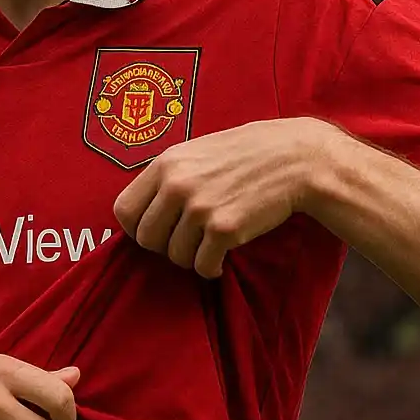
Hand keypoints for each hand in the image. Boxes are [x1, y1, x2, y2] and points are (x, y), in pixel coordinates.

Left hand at [113, 118, 332, 278]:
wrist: (295, 159)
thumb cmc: (247, 154)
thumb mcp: (198, 151)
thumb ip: (169, 176)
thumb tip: (145, 210)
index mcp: (166, 164)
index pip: (124, 210)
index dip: (137, 227)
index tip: (157, 230)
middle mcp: (177, 186)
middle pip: (146, 239)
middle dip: (164, 246)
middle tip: (187, 240)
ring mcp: (200, 208)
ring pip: (175, 256)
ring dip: (191, 257)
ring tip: (209, 244)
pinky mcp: (224, 230)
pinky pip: (203, 266)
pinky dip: (212, 268)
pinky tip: (222, 257)